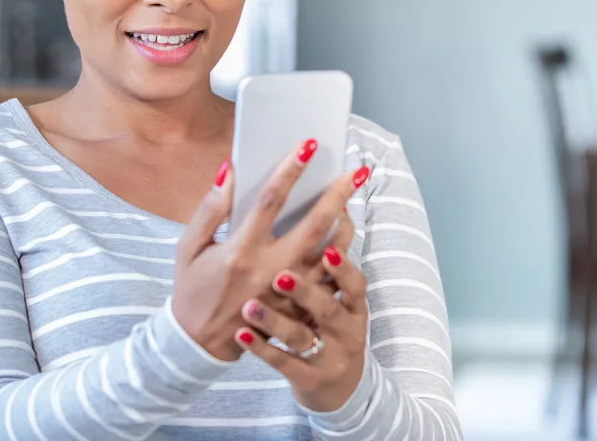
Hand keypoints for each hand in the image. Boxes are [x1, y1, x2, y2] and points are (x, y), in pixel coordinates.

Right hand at [172, 141, 367, 361]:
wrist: (198, 343)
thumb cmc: (192, 288)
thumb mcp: (189, 246)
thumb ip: (209, 209)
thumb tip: (227, 171)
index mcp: (239, 250)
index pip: (271, 201)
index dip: (290, 171)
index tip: (308, 146)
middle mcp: (268, 271)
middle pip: (313, 226)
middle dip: (337, 195)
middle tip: (355, 172)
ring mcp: (287, 294)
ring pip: (329, 255)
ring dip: (345, 225)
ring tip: (353, 200)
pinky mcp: (297, 310)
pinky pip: (327, 281)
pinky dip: (341, 256)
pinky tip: (345, 236)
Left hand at [234, 244, 368, 412]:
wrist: (338, 388)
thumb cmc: (331, 325)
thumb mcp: (341, 299)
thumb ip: (331, 263)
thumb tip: (332, 209)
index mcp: (354, 305)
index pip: (354, 284)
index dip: (343, 268)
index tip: (328, 251)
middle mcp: (345, 330)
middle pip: (328, 309)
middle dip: (305, 291)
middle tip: (279, 275)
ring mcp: (327, 357)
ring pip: (301, 337)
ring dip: (275, 321)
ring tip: (250, 306)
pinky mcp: (307, 377)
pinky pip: (283, 363)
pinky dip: (262, 348)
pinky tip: (241, 334)